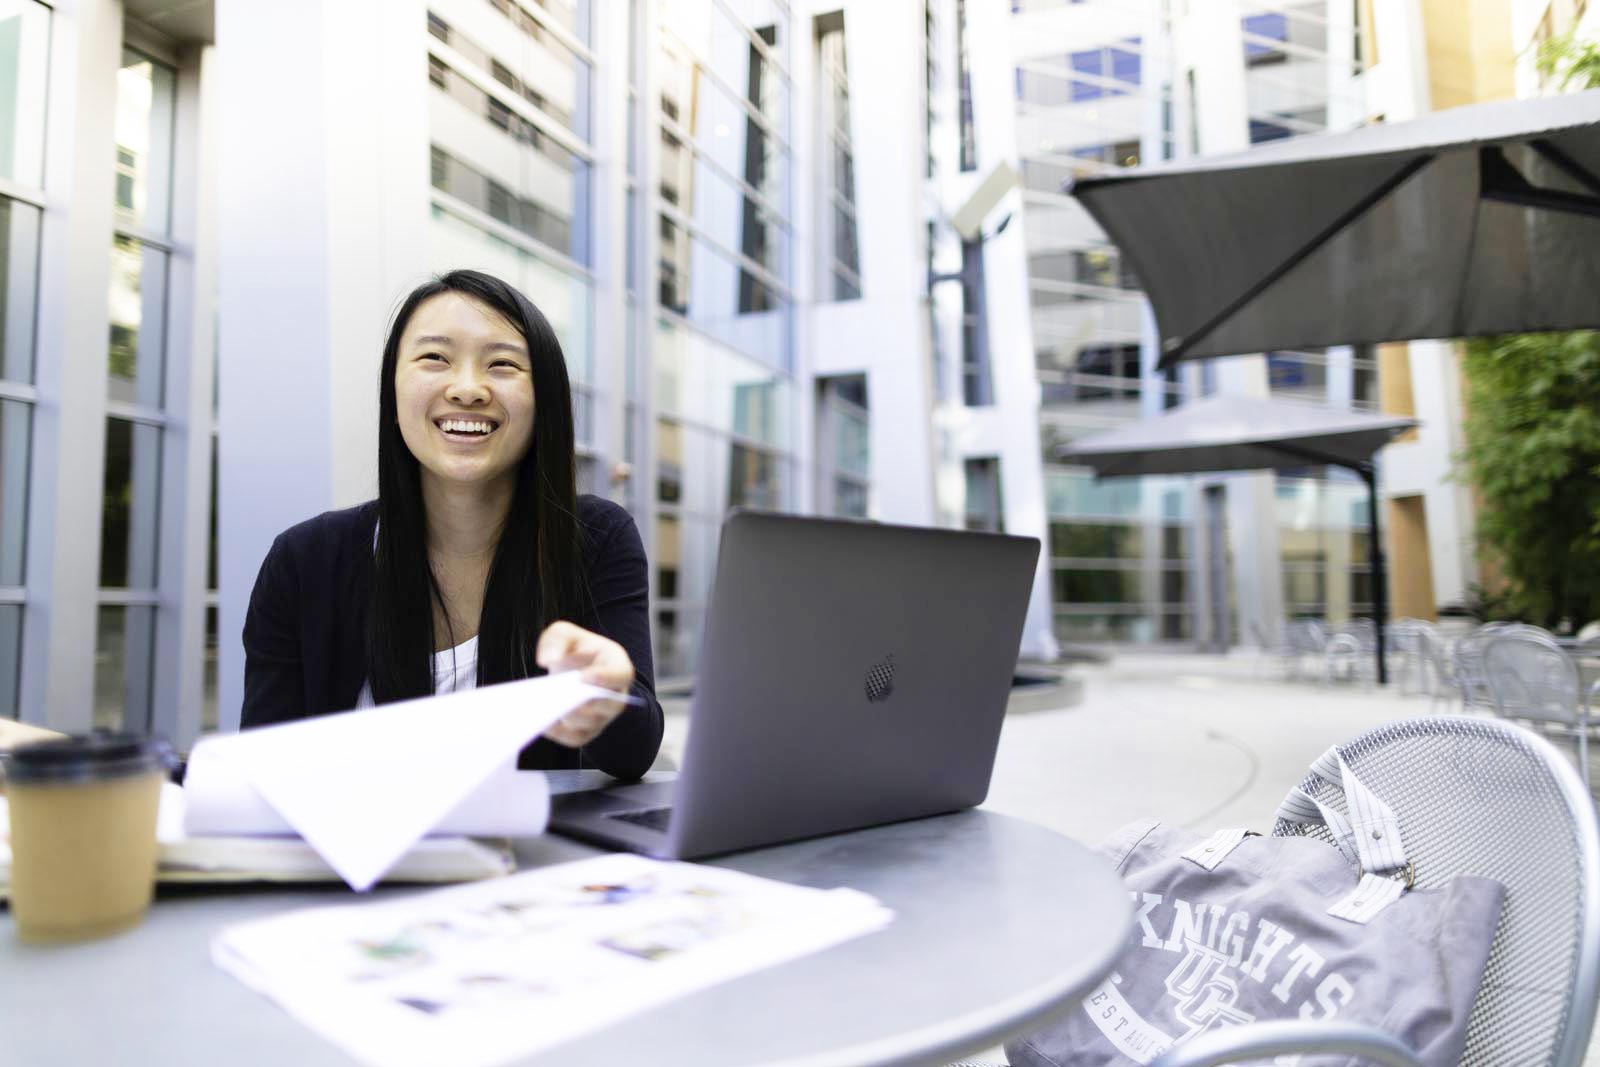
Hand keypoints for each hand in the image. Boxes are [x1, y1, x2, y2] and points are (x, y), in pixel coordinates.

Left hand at [536, 621, 634, 747]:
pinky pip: (575, 738)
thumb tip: (548, 659)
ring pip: (590, 723)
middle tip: (561, 697)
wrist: (573, 670)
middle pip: (607, 705)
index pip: (620, 675)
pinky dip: (558, 732)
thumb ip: (557, 639)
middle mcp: (616, 695)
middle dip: (584, 702)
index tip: (584, 677)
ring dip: (568, 717)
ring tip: (545, 709)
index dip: (605, 678)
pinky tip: (541, 721)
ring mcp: (603, 716)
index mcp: (618, 667)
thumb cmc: (574, 650)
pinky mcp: (587, 731)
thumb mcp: (565, 634)